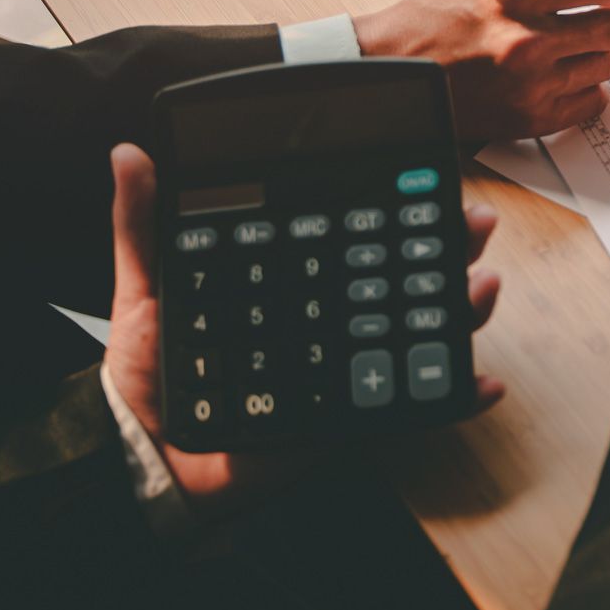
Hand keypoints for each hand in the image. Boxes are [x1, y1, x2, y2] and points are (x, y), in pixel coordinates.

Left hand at [103, 143, 505, 510]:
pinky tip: (482, 383)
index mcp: (296, 284)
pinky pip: (412, 409)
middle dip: (448, 248)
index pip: (356, 238)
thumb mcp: (148, 288)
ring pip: (420, 334)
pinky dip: (454, 398)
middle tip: (471, 224)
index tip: (430, 180)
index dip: (398, 209)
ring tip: (480, 288)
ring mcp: (348, 368)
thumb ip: (146, 224)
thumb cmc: (150, 374)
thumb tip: (128, 153)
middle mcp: (331, 320)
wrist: (142, 456)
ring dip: (462, 311)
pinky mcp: (351, 419)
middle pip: (404, 277)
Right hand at [354, 0, 609, 140]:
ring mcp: (529, 85)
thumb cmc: (445, 8)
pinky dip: (588, 84)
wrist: (398, 64)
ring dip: (604, 48)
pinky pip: (594, 100)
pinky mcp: (531, 119)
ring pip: (609, 63)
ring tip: (574, 40)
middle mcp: (524, 41)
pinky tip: (562, 71)